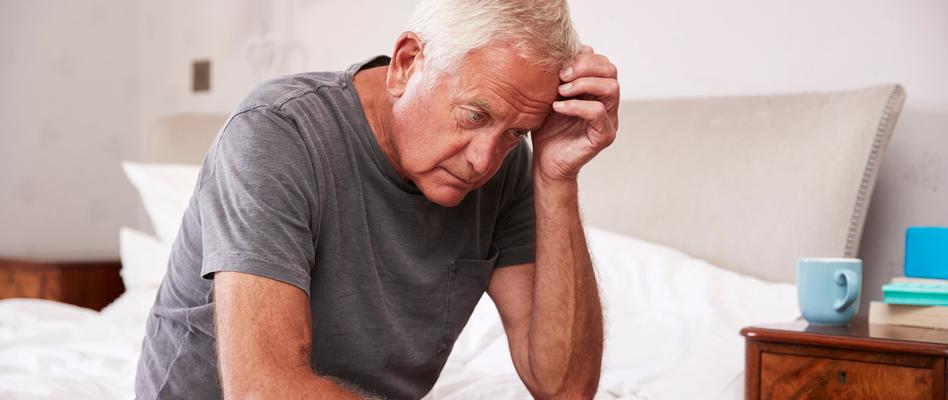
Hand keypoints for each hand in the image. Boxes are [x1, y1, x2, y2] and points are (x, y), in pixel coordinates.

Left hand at [531, 46, 618, 181]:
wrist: (545, 161)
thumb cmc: (548, 128)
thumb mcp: (552, 95)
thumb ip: (565, 74)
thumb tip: (582, 46)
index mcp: (598, 92)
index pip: (604, 63)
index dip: (584, 58)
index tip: (561, 65)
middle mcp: (608, 104)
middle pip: (611, 71)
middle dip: (585, 67)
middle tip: (562, 75)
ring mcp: (609, 120)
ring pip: (611, 89)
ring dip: (584, 84)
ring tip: (561, 91)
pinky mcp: (604, 136)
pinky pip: (598, 113)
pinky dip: (576, 106)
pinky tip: (558, 107)